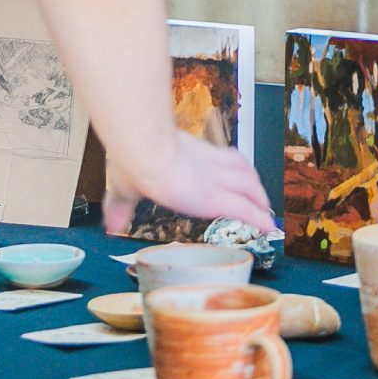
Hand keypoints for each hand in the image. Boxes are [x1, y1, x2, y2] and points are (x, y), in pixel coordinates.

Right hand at [104, 131, 276, 234]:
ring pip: (248, 186)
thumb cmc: (131, 161)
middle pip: (240, 169)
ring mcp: (213, 181)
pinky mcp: (215, 198)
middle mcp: (206, 164)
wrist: (142, 152)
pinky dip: (259, 219)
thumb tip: (109, 226)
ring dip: (259, 197)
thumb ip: (119, 207)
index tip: (235, 175)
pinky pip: (245, 210)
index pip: (218, 157)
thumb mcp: (124, 185)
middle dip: (251, 182)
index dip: (230, 166)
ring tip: (265, 210)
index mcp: (188, 154)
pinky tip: (268, 226)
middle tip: (258, 195)